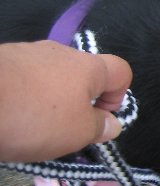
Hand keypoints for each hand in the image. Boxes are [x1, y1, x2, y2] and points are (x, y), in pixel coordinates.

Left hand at [0, 41, 131, 161]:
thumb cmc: (34, 117)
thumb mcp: (77, 133)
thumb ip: (100, 128)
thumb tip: (113, 124)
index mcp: (89, 66)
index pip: (121, 71)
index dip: (118, 96)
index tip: (99, 119)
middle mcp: (62, 52)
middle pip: (84, 74)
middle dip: (79, 100)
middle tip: (64, 128)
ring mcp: (28, 52)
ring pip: (51, 75)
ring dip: (49, 98)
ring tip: (30, 124)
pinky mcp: (1, 60)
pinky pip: (23, 78)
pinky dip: (22, 94)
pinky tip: (8, 114)